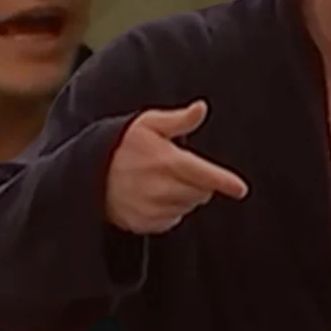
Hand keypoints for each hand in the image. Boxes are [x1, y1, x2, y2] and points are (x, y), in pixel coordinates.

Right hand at [104, 100, 247, 233]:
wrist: (89, 175)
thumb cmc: (122, 145)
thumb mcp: (148, 124)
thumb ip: (179, 119)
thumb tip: (202, 107)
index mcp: (167, 162)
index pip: (205, 175)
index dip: (225, 182)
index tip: (241, 189)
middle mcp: (161, 189)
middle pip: (202, 194)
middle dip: (200, 183)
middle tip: (181, 170)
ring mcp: (152, 209)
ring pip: (188, 207)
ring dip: (186, 197)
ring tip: (165, 181)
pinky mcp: (145, 223)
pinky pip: (173, 220)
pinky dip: (171, 210)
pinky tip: (156, 196)